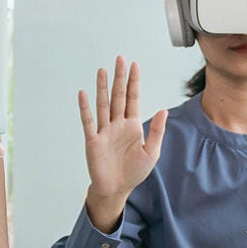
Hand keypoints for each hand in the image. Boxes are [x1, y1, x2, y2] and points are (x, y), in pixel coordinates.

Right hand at [80, 56, 167, 232]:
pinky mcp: (93, 140)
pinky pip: (88, 121)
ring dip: (103, 88)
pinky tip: (83, 94)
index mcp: (132, 125)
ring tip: (102, 70)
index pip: (133, 98)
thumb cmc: (134, 172)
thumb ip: (156, 131)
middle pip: (118, 96)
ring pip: (103, 104)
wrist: (117, 189)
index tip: (135, 65)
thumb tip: (163, 110)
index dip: (134, 82)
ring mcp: (104, 131)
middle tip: (120, 59)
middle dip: (120, 78)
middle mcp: (117, 124)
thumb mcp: (151, 152)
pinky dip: (85, 108)